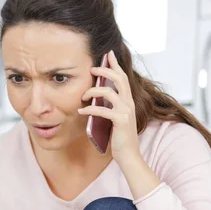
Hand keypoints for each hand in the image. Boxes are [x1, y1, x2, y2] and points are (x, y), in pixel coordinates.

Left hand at [78, 50, 139, 166]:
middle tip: (92, 68)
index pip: (123, 77)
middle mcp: (129, 103)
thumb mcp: (113, 119)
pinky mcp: (121, 121)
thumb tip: (93, 98)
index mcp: (128, 101)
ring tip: (83, 96)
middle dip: (104, 70)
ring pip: (109, 92)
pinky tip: (81, 111)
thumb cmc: (119, 138)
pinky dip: (90, 109)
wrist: (129, 155)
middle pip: (118, 79)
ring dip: (93, 91)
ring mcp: (126, 111)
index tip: (108, 54)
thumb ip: (108, 107)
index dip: (116, 64)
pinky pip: (103, 110)